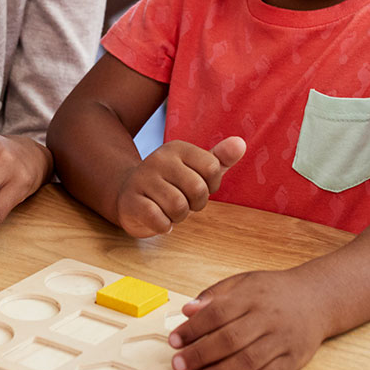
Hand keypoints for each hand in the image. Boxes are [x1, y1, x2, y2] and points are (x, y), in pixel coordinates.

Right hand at [113, 136, 245, 236]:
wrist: (128, 195)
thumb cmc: (171, 184)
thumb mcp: (197, 169)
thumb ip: (220, 158)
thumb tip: (241, 144)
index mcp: (178, 148)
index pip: (213, 168)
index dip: (210, 186)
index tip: (196, 187)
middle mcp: (159, 159)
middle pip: (198, 189)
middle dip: (195, 204)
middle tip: (183, 202)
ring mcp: (142, 179)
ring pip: (178, 206)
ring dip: (178, 217)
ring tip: (169, 210)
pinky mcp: (131, 201)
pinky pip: (159, 219)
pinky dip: (163, 226)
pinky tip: (158, 219)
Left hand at [167, 268, 323, 369]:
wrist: (318, 297)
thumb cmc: (274, 292)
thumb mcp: (244, 282)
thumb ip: (215, 295)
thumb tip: (187, 311)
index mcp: (252, 296)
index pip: (217, 313)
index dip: (193, 328)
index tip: (174, 341)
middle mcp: (267, 318)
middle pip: (231, 338)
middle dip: (201, 354)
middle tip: (178, 366)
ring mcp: (282, 339)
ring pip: (249, 359)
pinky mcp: (295, 358)